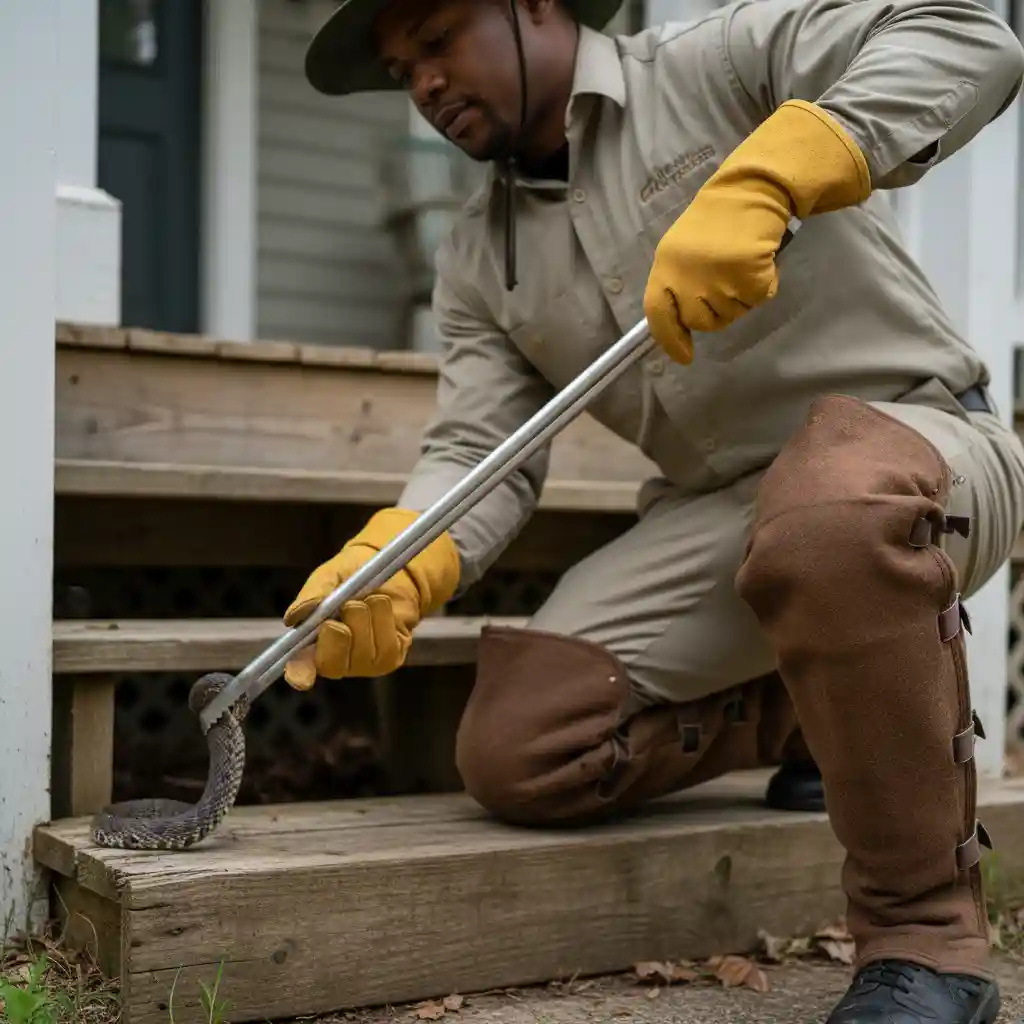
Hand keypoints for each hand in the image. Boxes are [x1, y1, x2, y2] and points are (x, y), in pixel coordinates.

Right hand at [282, 508, 460, 688]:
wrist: (384, 569)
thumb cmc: (348, 576)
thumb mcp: (328, 577)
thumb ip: (312, 596)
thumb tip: (296, 616)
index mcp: (310, 645)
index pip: (300, 669)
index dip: (300, 674)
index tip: (302, 679)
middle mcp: (336, 660)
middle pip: (332, 663)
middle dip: (339, 631)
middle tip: (347, 605)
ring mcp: (363, 664)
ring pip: (362, 650)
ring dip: (364, 616)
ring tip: (366, 599)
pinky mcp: (389, 658)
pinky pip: (386, 645)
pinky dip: (383, 617)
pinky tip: (381, 606)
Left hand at [643, 99, 870, 363]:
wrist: (751, 190)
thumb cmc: (716, 222)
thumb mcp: (681, 251)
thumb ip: (676, 285)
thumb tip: (681, 325)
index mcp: (665, 267)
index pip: (658, 315)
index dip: (670, 340)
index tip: (684, 356)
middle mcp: (688, 277)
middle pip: (701, 321)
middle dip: (716, 312)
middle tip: (726, 282)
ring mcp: (718, 279)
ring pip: (731, 314)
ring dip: (740, 297)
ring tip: (740, 263)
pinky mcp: (749, 276)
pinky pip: (757, 299)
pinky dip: (764, 285)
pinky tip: (759, 260)